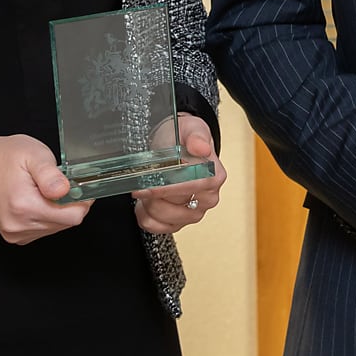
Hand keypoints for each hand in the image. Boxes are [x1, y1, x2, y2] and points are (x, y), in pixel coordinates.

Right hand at [0, 134, 91, 244]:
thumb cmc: (2, 157)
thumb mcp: (33, 154)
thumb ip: (51, 174)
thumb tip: (66, 191)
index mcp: (24, 205)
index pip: (72, 217)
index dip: (82, 201)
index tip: (79, 185)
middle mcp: (17, 225)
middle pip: (65, 223)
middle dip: (69, 204)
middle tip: (59, 183)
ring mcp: (14, 233)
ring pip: (55, 228)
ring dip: (57, 210)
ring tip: (43, 189)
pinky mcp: (12, 235)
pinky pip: (43, 230)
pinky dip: (46, 216)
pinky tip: (36, 199)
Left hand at [133, 114, 226, 234]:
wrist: (173, 144)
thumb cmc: (182, 138)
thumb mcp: (190, 128)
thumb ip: (197, 136)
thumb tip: (202, 147)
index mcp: (214, 176)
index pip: (189, 188)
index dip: (165, 188)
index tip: (147, 184)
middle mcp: (208, 198)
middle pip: (174, 207)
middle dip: (152, 195)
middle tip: (142, 181)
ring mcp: (194, 212)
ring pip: (164, 219)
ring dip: (148, 205)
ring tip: (145, 189)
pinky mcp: (180, 222)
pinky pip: (157, 228)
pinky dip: (146, 216)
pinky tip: (146, 202)